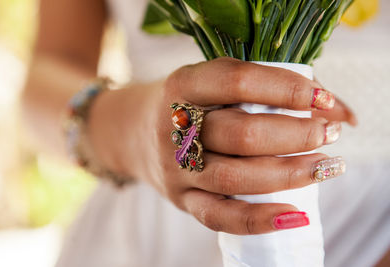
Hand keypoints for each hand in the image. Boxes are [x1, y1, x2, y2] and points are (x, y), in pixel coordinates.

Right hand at [88, 57, 354, 234]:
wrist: (133, 131)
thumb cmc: (187, 103)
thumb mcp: (212, 82)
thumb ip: (268, 87)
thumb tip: (341, 111)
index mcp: (183, 85)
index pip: (239, 81)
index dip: (286, 89)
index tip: (323, 99)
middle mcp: (175, 126)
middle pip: (242, 134)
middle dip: (295, 135)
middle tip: (328, 133)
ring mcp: (176, 168)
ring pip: (235, 177)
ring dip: (289, 174)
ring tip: (325, 166)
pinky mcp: (181, 199)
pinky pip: (219, 217)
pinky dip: (259, 219)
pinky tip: (295, 215)